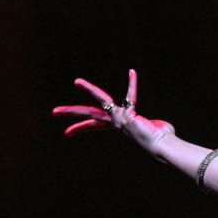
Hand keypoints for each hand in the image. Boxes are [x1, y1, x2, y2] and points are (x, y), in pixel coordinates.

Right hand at [52, 69, 175, 154]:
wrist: (164, 145)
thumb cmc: (160, 138)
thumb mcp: (148, 128)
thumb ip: (147, 124)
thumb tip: (156, 126)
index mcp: (117, 125)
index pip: (95, 124)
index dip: (81, 127)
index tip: (67, 132)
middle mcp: (116, 122)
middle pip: (90, 115)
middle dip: (72, 113)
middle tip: (54, 112)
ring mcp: (121, 118)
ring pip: (102, 101)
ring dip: (90, 90)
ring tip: (77, 82)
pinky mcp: (129, 115)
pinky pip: (131, 95)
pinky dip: (133, 84)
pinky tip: (132, 72)